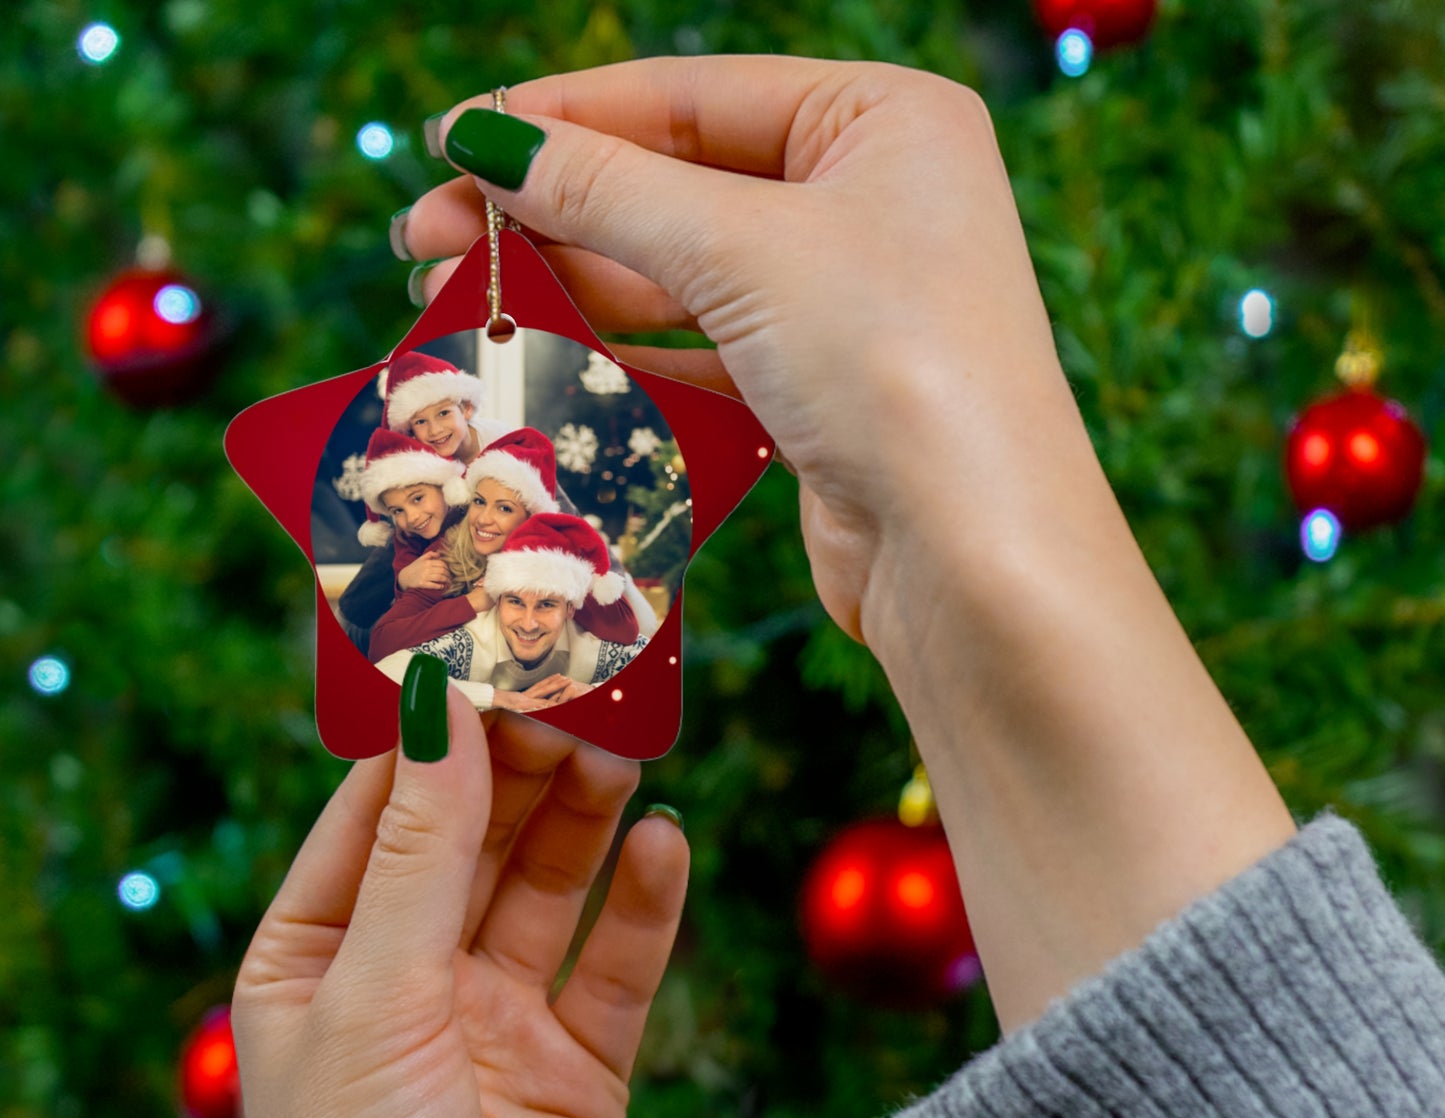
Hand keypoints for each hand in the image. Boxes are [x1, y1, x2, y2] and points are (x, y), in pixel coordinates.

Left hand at [234, 697, 688, 1117]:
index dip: (432, 728)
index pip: (378, 808)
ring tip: (626, 748)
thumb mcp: (377, 999)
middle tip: (580, 686)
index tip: (487, 645)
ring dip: (585, 817)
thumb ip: (420, 850)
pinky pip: (617, 964)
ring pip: (550, 885)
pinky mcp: (580, 1068)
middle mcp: (408, 978)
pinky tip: (667, 845)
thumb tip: (438, 703)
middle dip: (522, 762)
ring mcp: (498, 1022)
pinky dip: (644, 905)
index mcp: (320, 957)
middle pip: (475, 835)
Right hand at [397, 552, 451, 590]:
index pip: (442, 564)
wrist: (404, 577)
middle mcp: (426, 568)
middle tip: (450, 577)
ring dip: (446, 580)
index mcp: (427, 562)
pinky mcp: (422, 584)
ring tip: (448, 582)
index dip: (447, 568)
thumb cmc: (414, 568)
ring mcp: (424, 576)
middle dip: (448, 575)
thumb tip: (439, 554)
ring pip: (440, 578)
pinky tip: (442, 586)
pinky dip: (440, 586)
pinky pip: (434, 585)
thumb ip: (430, 554)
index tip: (449, 571)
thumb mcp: (420, 559)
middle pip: (442, 571)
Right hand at [401, 59, 1295, 1036]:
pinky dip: (624, 354)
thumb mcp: (742, 250)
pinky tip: (543, 355)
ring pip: (681, 276)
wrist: (973, 556)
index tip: (452, 142)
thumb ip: (606, 190)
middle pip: (677, 184)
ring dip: (574, 285)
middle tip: (428, 235)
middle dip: (550, 209)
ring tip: (461, 295)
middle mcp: (870, 201)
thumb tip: (486, 138)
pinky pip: (702, 352)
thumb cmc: (895, 365)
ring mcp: (846, 302)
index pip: (689, 95)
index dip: (562, 118)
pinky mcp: (819, 392)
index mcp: (881, 121)